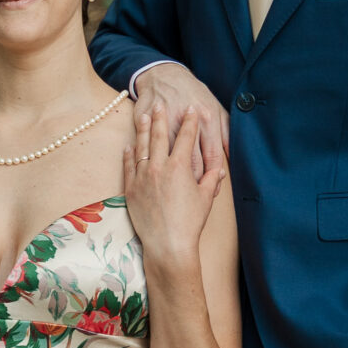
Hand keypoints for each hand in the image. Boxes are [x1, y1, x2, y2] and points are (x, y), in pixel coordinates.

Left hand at [123, 90, 225, 269]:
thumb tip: (218, 168)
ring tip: (143, 116)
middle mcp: (159, 166)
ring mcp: (142, 176)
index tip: (191, 109)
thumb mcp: (205, 198)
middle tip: (161, 103)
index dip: (190, 121)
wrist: (168, 244)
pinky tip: (129, 145)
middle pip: (159, 135)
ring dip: (142, 130)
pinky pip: (128, 165)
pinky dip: (129, 154)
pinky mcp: (130, 188)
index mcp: (180, 166)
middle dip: (161, 117)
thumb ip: (211, 179)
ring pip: (141, 147)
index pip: (186, 137)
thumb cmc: (190, 222)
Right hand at [132, 63, 229, 179]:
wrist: (163, 75)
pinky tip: (159, 176)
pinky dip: (154, 165)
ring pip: (172, 160)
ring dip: (175, 178)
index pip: (213, 156)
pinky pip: (150, 150)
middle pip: (194, 162)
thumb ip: (227, 132)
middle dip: (196, 182)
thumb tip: (233, 155)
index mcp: (207, 117)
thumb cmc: (192, 94)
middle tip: (196, 194)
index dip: (214, 177)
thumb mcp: (216, 108)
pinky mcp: (146, 123)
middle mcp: (187, 121)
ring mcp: (164, 123)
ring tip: (178, 189)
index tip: (212, 189)